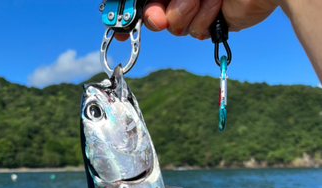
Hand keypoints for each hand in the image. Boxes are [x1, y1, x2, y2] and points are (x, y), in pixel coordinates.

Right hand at [142, 0, 277, 38]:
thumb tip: (146, 12)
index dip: (129, 12)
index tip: (118, 27)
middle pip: (153, 15)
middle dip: (158, 16)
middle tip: (159, 16)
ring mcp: (195, 7)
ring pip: (175, 26)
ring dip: (188, 13)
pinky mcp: (210, 22)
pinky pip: (194, 32)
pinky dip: (204, 20)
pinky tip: (218, 4)